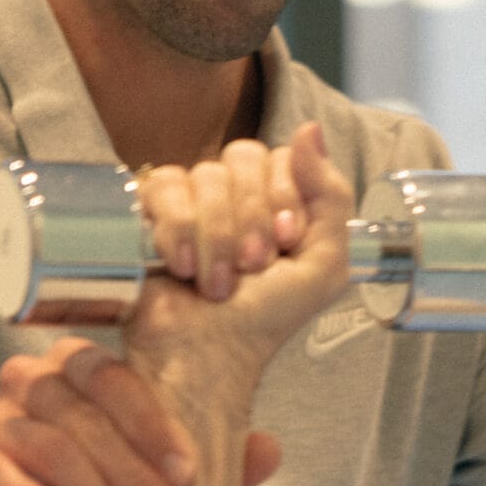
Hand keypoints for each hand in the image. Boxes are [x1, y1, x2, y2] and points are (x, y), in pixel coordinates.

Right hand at [0, 332, 203, 485]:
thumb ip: (210, 469)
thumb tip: (270, 448)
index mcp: (78, 372)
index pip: (115, 375)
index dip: (154, 423)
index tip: (191, 475)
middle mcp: (32, 385)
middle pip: (88, 417)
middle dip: (143, 484)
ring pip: (54, 451)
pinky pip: (0, 476)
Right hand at [125, 124, 354, 409]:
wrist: (208, 355)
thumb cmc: (263, 322)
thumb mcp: (323, 269)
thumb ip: (333, 199)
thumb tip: (309, 131)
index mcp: (277, 201)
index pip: (280, 156)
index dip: (282, 196)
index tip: (284, 242)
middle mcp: (235, 195)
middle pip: (242, 156)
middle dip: (250, 219)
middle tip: (251, 268)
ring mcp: (192, 200)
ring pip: (205, 174)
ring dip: (216, 238)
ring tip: (215, 284)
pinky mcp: (152, 211)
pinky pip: (164, 186)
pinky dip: (178, 231)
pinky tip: (183, 267)